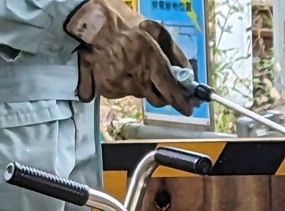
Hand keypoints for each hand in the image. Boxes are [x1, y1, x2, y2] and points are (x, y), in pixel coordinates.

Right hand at [65, 0, 197, 115]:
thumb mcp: (157, 32)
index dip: (180, 101)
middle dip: (164, 96)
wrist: (96, 27)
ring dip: (144, 86)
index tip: (188, 109)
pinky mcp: (107, 90)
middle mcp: (135, 76)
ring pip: (141, 95)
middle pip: (156, 98)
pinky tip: (123, 70)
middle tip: (165, 87)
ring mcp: (120, 85)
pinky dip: (128, 85)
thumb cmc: (129, 27)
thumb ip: (175, 55)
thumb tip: (188, 75)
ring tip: (137, 67)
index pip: (169, 87)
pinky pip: (125, 94)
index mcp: (150, 58)